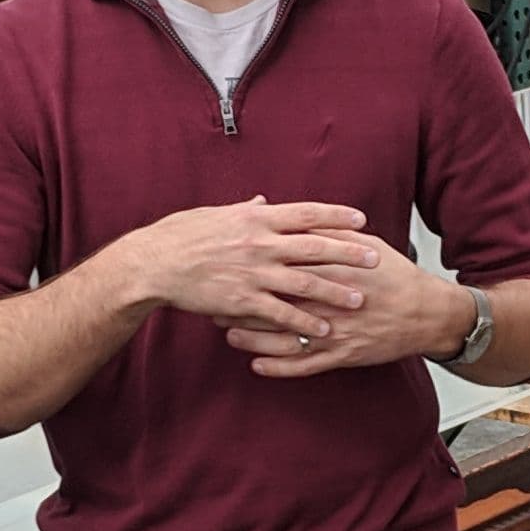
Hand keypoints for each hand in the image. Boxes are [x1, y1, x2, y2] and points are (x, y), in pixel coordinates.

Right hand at [105, 197, 379, 336]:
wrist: (154, 264)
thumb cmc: (180, 235)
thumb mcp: (215, 213)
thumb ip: (245, 209)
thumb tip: (263, 199)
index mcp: (255, 217)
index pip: (306, 213)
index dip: (336, 216)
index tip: (360, 219)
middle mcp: (260, 242)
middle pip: (315, 246)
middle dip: (349, 253)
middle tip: (375, 259)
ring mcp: (253, 272)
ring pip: (305, 283)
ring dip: (335, 292)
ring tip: (360, 299)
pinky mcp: (242, 299)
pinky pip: (281, 313)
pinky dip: (304, 323)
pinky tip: (322, 330)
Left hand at [223, 232, 473, 378]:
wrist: (426, 313)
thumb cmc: (394, 275)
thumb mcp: (365, 245)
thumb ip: (330, 232)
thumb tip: (298, 217)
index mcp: (332, 269)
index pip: (282, 268)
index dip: (252, 270)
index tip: (228, 268)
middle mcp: (329, 300)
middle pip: (276, 303)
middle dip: (242, 305)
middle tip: (214, 304)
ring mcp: (336, 330)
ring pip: (284, 337)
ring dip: (253, 339)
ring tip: (228, 334)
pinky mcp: (343, 355)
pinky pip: (305, 365)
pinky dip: (279, 367)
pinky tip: (257, 365)